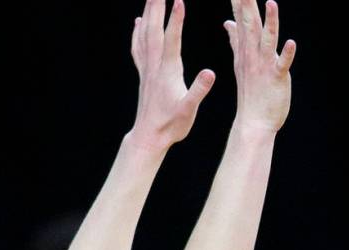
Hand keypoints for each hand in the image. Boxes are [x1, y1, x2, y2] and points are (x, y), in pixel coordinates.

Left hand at [129, 0, 216, 151]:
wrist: (149, 136)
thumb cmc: (171, 125)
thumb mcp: (189, 109)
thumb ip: (199, 90)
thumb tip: (210, 72)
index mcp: (168, 71)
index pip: (171, 39)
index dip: (175, 20)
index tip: (178, 1)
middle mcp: (154, 66)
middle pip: (153, 30)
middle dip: (156, 7)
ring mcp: (147, 69)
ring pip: (144, 34)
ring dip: (148, 13)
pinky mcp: (144, 74)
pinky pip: (138, 47)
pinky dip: (137, 32)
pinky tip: (138, 22)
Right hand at [225, 0, 296, 132]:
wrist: (254, 122)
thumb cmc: (250, 93)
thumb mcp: (240, 63)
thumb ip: (236, 41)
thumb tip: (228, 23)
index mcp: (244, 50)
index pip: (240, 20)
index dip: (238, 2)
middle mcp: (252, 55)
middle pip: (251, 25)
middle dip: (248, 4)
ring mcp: (264, 66)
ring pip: (267, 40)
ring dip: (270, 22)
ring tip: (271, 3)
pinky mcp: (276, 78)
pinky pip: (282, 64)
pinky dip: (287, 54)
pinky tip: (292, 43)